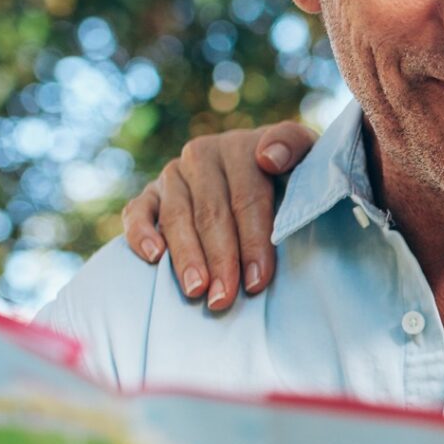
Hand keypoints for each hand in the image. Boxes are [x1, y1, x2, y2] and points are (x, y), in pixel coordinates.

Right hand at [120, 119, 315, 310]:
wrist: (266, 168)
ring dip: (185, 256)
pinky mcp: (150, 193)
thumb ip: (294, 145)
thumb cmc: (291, 175)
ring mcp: (173, 174)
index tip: (257, 281)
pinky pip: (136, 212)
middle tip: (223, 298)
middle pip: (211, 212)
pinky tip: (153, 257)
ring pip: (176, 217)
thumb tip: (268, 158)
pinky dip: (139, 233)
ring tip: (196, 290)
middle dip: (220, 259)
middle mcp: (202, 156)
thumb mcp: (307, 155)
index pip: (247, 197)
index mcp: (240, 148)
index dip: (253, 241)